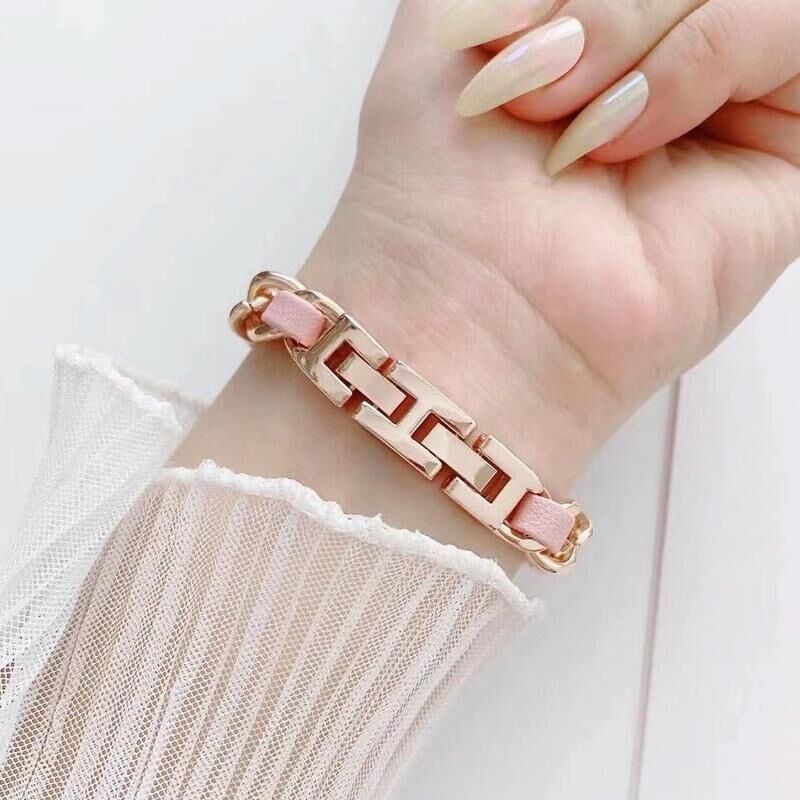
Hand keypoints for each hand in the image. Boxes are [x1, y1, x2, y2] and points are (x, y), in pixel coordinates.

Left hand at [301, 0, 799, 494]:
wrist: (470, 310)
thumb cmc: (439, 189)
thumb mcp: (450, 15)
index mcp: (594, 27)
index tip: (504, 42)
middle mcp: (662, 58)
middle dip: (603, 6)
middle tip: (534, 90)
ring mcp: (726, 102)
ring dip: (633, 28)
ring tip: (574, 131)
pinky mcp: (784, 148)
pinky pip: (787, 28)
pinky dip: (701, 58)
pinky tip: (627, 137)